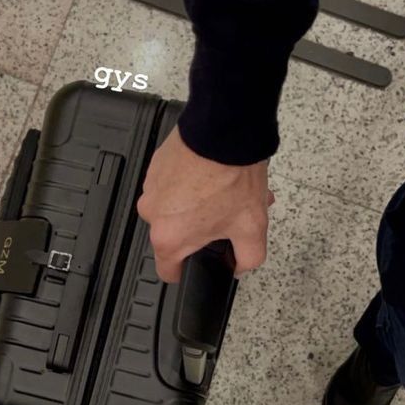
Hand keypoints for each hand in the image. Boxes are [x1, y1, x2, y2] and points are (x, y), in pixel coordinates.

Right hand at [137, 127, 273, 282]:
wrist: (224, 131)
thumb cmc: (231, 177)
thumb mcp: (253, 228)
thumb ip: (248, 258)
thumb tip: (241, 266)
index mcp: (169, 238)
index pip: (168, 272)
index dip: (186, 272)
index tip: (195, 264)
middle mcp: (153, 214)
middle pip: (176, 235)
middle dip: (201, 230)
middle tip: (227, 215)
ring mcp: (152, 188)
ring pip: (174, 209)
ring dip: (197, 205)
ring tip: (224, 191)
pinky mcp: (157, 166)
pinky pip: (172, 185)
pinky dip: (190, 183)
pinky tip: (213, 175)